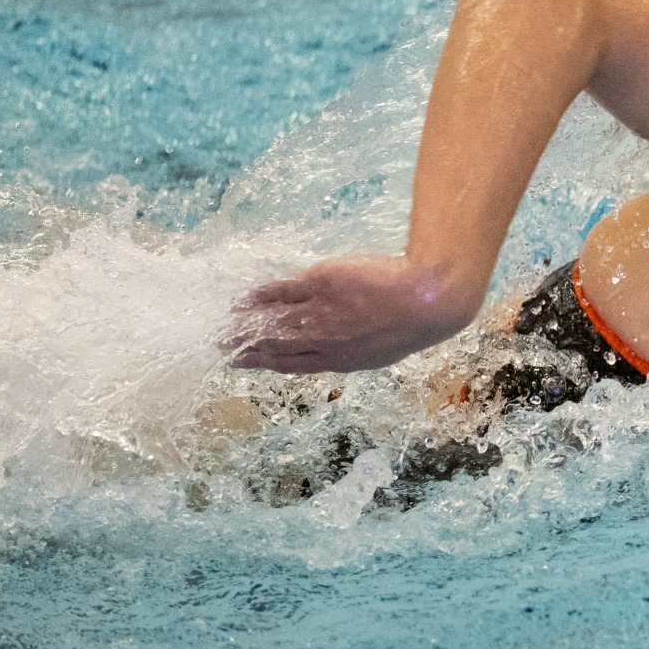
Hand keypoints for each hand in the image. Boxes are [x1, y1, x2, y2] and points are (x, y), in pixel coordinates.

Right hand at [227, 254, 479, 373]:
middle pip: (275, 345)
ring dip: (246, 322)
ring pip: (273, 320)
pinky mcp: (319, 284)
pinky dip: (261, 296)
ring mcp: (319, 313)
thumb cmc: (416, 320)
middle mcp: (324, 340)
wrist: (427, 299)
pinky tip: (246, 297)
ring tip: (226, 322)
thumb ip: (355, 346)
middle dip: (246, 347)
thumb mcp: (382, 346)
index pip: (293, 365)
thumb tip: (338, 343)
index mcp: (341, 360)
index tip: (242, 363)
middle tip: (221, 347)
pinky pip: (282, 292)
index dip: (265, 364)